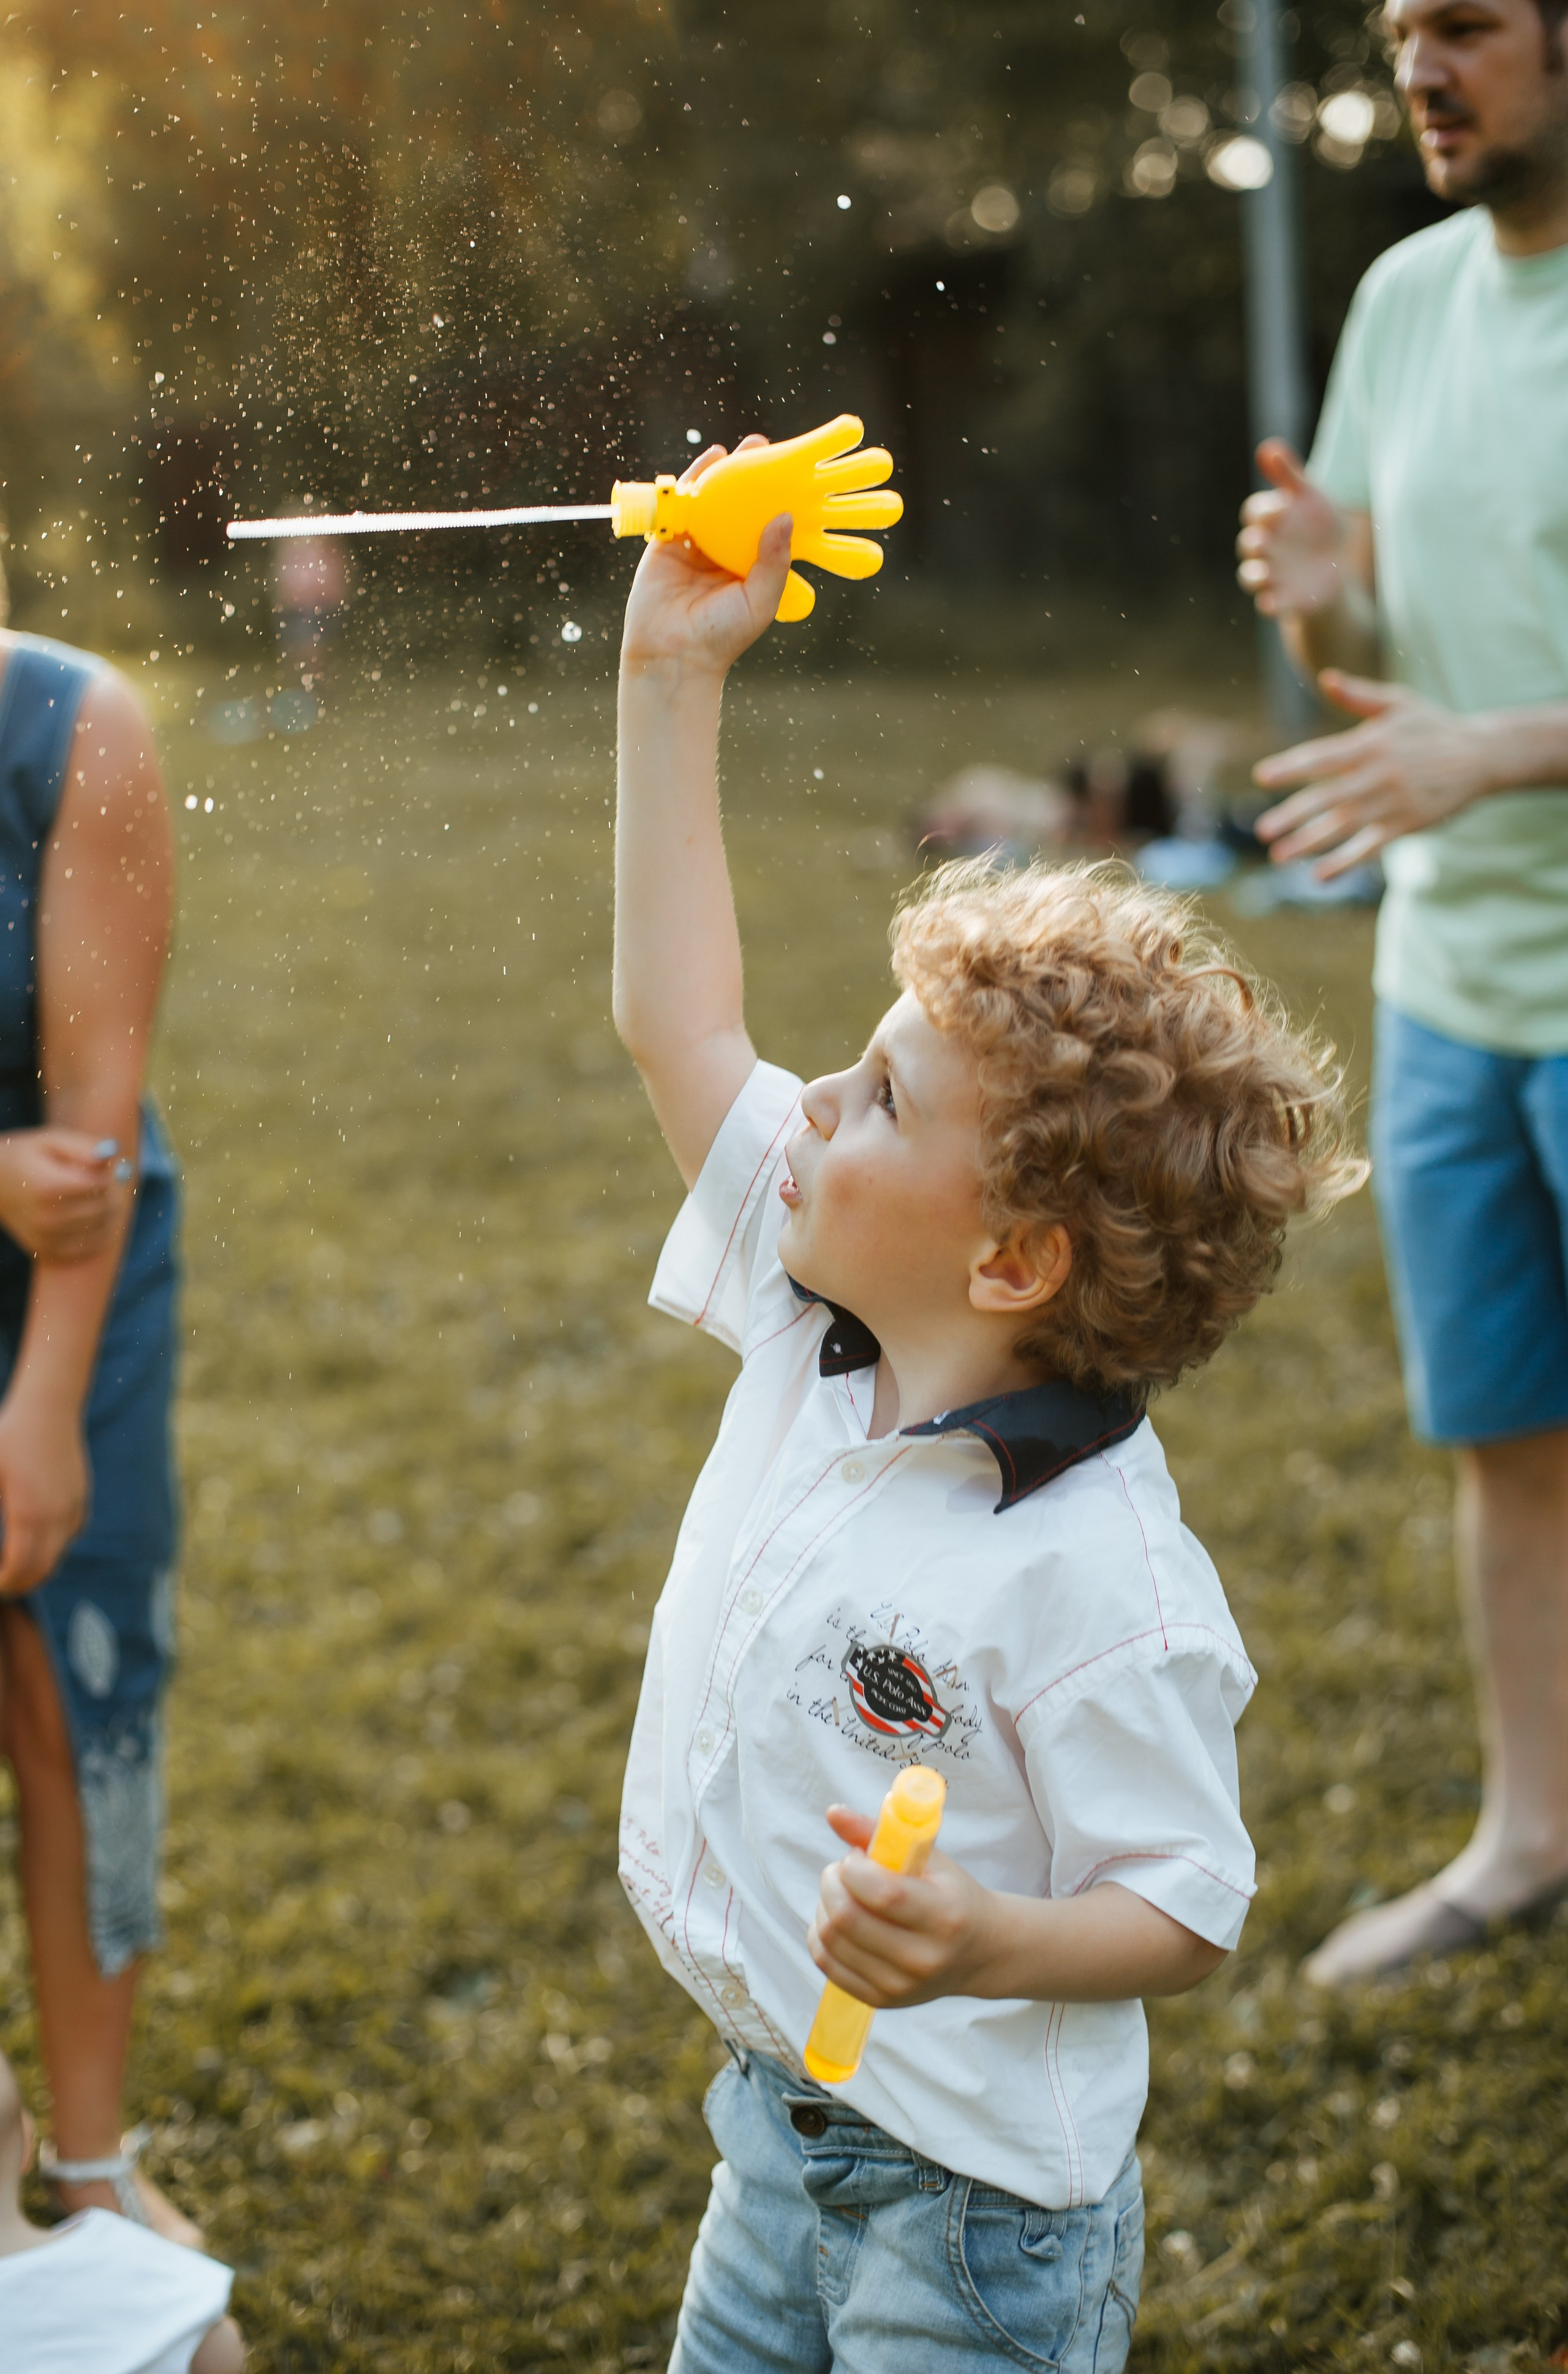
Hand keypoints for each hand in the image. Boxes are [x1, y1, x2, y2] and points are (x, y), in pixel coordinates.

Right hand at [0, 1129, 128, 1261]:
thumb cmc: (27, 1156)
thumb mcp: (52, 1140)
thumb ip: (84, 1146)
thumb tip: (113, 1151)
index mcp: (47, 1187)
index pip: (100, 1185)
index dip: (108, 1173)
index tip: (100, 1165)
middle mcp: (46, 1217)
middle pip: (103, 1209)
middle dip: (111, 1193)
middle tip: (101, 1180)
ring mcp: (45, 1238)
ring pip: (101, 1230)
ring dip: (109, 1213)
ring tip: (95, 1196)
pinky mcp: (45, 1251)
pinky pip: (88, 1249)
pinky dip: (99, 1234)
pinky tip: (92, 1217)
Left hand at [0, 1388, 88, 1593]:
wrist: (49, 1408)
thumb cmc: (8, 1436)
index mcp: (29, 1513)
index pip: (21, 1567)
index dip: (5, 1584)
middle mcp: (56, 1515)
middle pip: (42, 1569)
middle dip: (20, 1584)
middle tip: (2, 1585)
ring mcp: (72, 1507)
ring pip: (57, 1554)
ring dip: (37, 1568)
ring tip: (15, 1568)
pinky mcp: (81, 1498)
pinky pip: (69, 1535)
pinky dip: (52, 1547)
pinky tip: (36, 1540)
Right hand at [621, 439, 794, 676]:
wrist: (674, 657)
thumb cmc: (722, 637)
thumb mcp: (761, 600)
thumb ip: (774, 560)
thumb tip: (784, 517)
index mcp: (747, 567)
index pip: (762, 526)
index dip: (772, 500)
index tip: (788, 475)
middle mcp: (721, 553)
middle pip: (734, 508)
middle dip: (745, 478)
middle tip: (760, 447)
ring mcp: (693, 547)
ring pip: (706, 504)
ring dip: (717, 475)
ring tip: (733, 450)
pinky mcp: (665, 545)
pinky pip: (676, 509)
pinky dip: (688, 484)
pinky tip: (704, 464)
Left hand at [807, 1804, 999, 2009]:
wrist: (979, 1952)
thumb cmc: (951, 1895)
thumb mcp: (929, 1858)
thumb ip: (878, 1833)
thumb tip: (832, 1812)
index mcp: (944, 1917)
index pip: (883, 1894)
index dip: (855, 1867)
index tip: (857, 1856)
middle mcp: (922, 1958)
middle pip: (847, 1918)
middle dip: (832, 1881)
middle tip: (844, 1870)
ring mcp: (899, 1986)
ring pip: (830, 1939)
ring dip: (825, 1904)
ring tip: (843, 1892)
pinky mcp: (879, 2000)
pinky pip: (826, 1961)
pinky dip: (820, 1933)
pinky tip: (837, 1917)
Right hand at [1237, 440, 1350, 618]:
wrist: (1333, 566)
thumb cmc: (1317, 526)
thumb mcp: (1309, 497)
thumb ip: (1289, 475)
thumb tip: (1268, 448)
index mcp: (1268, 520)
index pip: (1254, 512)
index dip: (1264, 510)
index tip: (1281, 506)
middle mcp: (1263, 548)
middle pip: (1248, 545)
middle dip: (1254, 543)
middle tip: (1263, 541)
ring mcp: (1270, 574)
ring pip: (1250, 576)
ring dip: (1254, 576)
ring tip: (1263, 576)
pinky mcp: (1282, 598)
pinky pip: (1269, 604)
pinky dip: (1269, 605)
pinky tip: (1274, 604)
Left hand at [1255, 672, 1496, 876]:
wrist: (1481, 755)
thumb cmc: (1432, 726)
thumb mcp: (1398, 702)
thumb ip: (1358, 695)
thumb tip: (1326, 677)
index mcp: (1371, 743)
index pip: (1322, 756)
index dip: (1291, 767)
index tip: (1263, 777)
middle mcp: (1378, 774)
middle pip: (1327, 797)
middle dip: (1293, 814)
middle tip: (1262, 830)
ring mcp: (1392, 802)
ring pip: (1344, 826)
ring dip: (1310, 842)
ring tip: (1279, 856)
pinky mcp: (1407, 824)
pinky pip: (1370, 847)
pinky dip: (1345, 862)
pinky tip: (1320, 875)